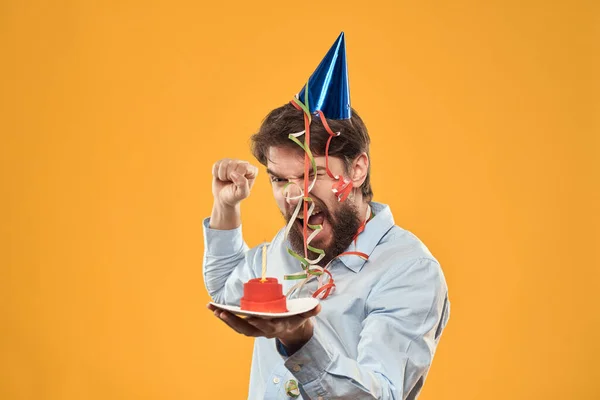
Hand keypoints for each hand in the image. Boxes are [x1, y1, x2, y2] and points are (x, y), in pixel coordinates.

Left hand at [207, 303, 321, 353]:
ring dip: (224, 318)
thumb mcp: (304, 314)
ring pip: (238, 326)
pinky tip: (213, 308)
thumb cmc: (295, 318)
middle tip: (221, 311)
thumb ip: (310, 310)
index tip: (252, 318)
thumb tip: (318, 306)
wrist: (290, 329)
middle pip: (247, 328)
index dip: (260, 323)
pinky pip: (235, 322)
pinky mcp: (249, 326)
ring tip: (212, 307)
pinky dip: (224, 316)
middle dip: (233, 320)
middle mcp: (263, 330)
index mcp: (276, 326)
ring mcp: (255, 329)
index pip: (267, 326)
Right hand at [212, 159, 258, 207]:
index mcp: (253, 171)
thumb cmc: (234, 196)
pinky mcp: (223, 163)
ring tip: (226, 180)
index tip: (237, 184)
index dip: (237, 176)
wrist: (223, 199)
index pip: (244, 167)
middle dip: (229, 176)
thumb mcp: (241, 194)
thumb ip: (243, 184)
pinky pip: (216, 165)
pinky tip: (220, 178)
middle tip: (231, 183)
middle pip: (233, 164)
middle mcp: (244, 164)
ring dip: (222, 175)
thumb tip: (234, 173)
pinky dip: (216, 174)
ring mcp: (233, 162)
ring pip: (224, 164)